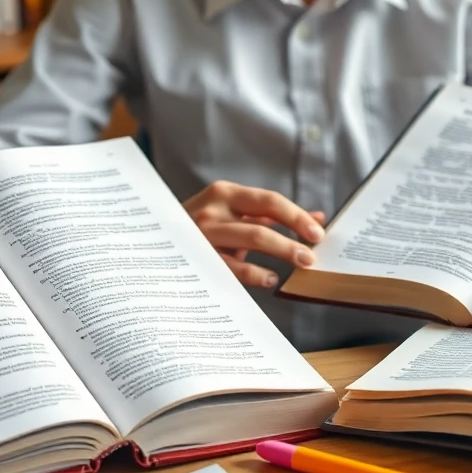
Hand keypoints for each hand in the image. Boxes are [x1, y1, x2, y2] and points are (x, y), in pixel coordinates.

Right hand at [183, 180, 324, 288]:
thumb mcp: (233, 213)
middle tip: (312, 256)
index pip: (270, 201)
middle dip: (292, 240)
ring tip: (301, 264)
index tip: (318, 233)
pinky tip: (270, 279)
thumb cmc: (202, 226)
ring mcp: (202, 235)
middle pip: (262, 224)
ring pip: (251, 241)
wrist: (152, 238)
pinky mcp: (196, 257)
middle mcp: (212, 210)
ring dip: (282, 253)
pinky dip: (255, 274)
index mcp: (225, 193)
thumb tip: (317, 218)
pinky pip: (232, 267)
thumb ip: (271, 215)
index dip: (297, 217)